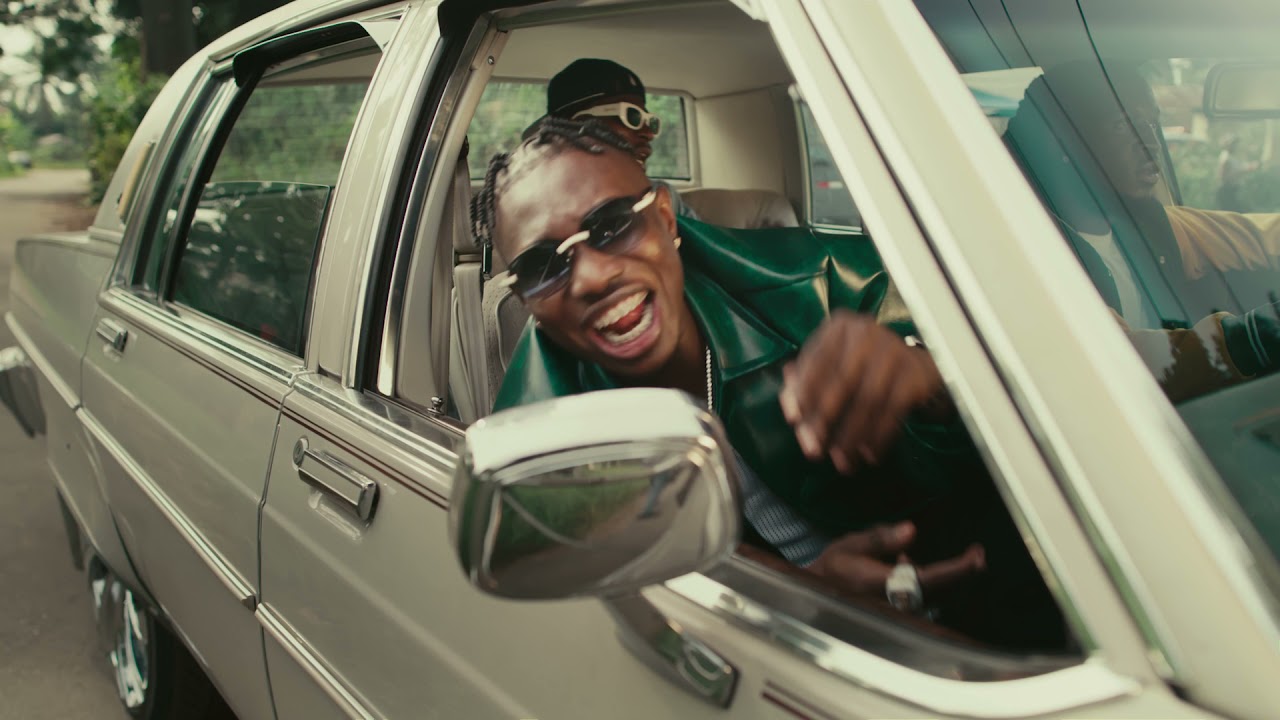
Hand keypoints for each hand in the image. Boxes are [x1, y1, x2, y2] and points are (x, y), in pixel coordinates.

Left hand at [779, 310, 949, 474]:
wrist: (913, 366)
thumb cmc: (860, 366)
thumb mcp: (831, 365)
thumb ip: (804, 383)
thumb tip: (790, 409)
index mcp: (839, 326)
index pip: (816, 360)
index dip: (803, 392)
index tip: (794, 421)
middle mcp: (867, 332)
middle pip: (841, 381)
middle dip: (825, 420)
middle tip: (814, 449)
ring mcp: (894, 351)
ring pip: (868, 400)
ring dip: (852, 436)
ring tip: (842, 461)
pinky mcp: (915, 374)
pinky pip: (893, 411)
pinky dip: (879, 437)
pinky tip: (868, 455)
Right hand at [808, 522, 984, 600]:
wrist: (821, 590)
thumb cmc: (834, 566)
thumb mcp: (851, 545)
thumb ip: (881, 538)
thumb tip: (912, 530)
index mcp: (881, 584)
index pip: (926, 579)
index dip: (955, 570)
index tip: (975, 558)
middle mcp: (893, 601)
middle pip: (938, 590)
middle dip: (962, 573)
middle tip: (979, 555)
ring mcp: (898, 608)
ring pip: (935, 594)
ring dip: (953, 577)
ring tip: (968, 558)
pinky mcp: (900, 608)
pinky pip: (925, 595)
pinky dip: (936, 580)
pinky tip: (923, 564)